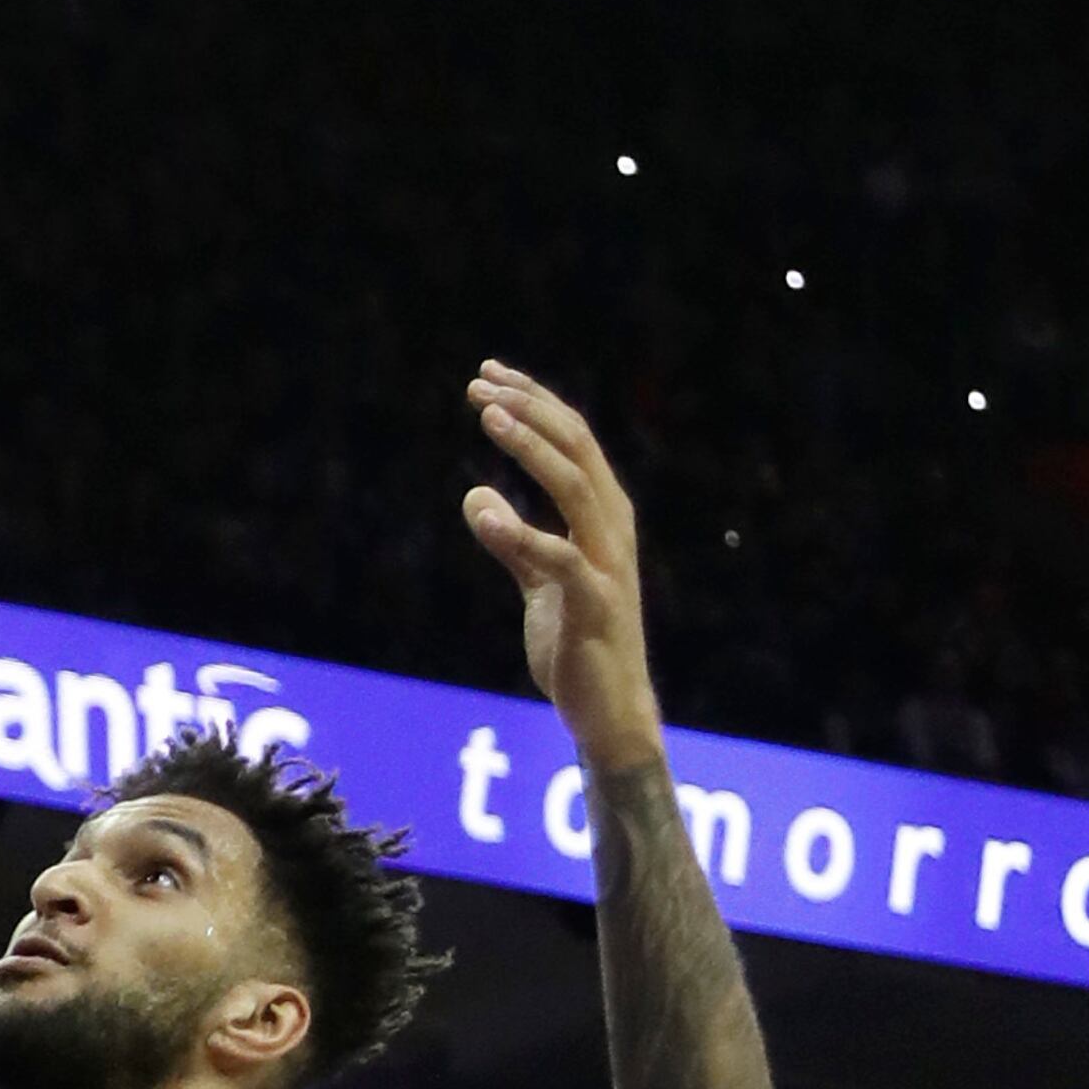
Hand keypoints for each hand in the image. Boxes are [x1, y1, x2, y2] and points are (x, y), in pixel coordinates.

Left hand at [463, 368, 662, 772]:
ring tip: (488, 417)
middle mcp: (613, 527)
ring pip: (575, 484)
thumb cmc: (577, 646)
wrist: (608, 712)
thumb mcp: (538, 583)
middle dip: (527, 408)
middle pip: (576, 445)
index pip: (571, 438)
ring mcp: (607, 563)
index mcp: (604, 515)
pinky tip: (482, 514)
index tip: (487, 377)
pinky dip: (520, 532)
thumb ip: (511, 540)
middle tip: (479, 386)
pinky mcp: (593, 604)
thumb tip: (475, 495)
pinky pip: (558, 558)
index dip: (531, 402)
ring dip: (530, 446)